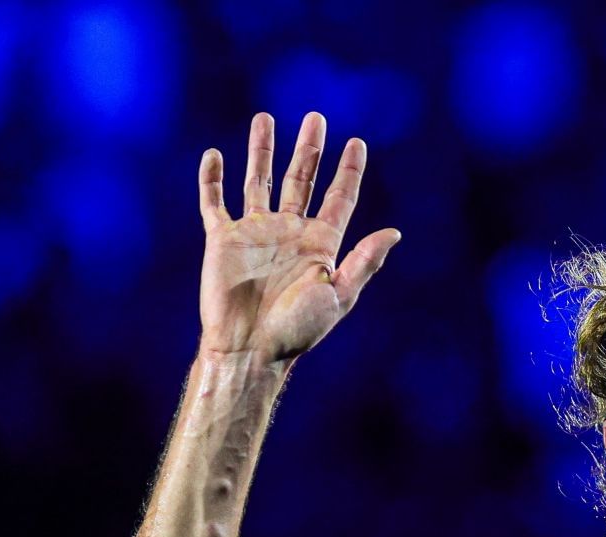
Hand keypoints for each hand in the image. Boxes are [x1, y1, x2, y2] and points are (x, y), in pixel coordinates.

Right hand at [198, 110, 401, 362]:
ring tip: (263, 119)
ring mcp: (255, 233)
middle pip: (301, 180)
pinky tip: (214, 155)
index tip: (356, 143)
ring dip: (262, 151)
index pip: (339, 198)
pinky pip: (214, 203)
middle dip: (309, 150)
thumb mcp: (339, 295)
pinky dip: (212, 180)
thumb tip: (394, 232)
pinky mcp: (223, 240)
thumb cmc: (297, 329)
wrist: (250, 349)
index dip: (349, 171)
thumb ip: (365, 262)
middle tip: (316, 118)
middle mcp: (289, 232)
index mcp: (320, 244)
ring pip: (259, 181)